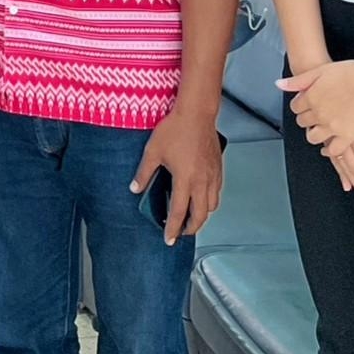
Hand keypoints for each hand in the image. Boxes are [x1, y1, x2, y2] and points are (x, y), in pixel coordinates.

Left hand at [132, 103, 223, 244]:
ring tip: (191, 218)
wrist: (197, 113)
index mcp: (185, 179)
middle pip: (200, 215)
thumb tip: (135, 188)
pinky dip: (210, 201)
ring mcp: (212, 176)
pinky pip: (217, 193)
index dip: (173, 229)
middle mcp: (202, 181)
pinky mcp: (218, 168)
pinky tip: (201, 198)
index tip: (169, 239)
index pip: (179, 212)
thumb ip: (144, 172)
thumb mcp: (153, 151)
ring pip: (212, 206)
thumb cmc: (176, 129)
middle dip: (191, 228)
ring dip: (202, 216)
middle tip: (181, 233)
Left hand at [280, 59, 353, 155]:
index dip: (301, 106)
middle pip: (303, 122)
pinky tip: (329, 148)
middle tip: (315, 117)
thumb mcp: (321, 71)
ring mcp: (332, 126)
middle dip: (307, 120)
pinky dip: (329, 151)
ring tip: (321, 130)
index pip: (296, 107)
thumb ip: (298, 81)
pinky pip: (333, 150)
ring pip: (313, 137)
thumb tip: (279, 84)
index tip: (307, 105)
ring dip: (315, 134)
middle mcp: (318, 113)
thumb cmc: (352, 72)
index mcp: (310, 97)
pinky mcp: (347, 136)